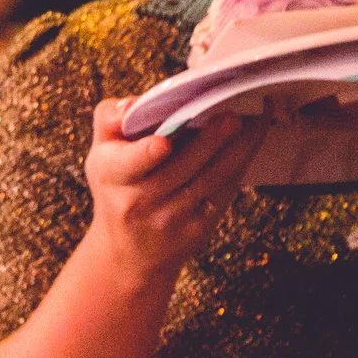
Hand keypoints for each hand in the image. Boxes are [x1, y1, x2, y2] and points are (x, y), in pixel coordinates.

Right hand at [83, 101, 270, 278]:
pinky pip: (223, 193)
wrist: (128, 253)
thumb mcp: (100, 153)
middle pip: (181, 168)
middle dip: (210, 141)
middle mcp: (140, 201)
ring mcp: (171, 218)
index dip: (145, 154)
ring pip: (211, 180)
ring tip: (257, 121)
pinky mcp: (198, 229)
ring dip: (237, 150)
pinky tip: (253, 141)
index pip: (130, 163)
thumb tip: (133, 103)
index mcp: (112, 175)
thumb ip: (110, 119)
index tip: (163, 143)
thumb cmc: (116, 188)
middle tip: (233, 116)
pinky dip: (241, 165)